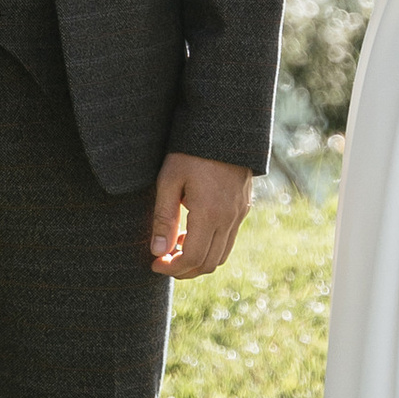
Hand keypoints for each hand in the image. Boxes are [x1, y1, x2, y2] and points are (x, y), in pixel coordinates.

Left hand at [149, 152, 252, 280]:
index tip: (154, 264)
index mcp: (210, 214)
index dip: (172, 268)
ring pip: (221, 255)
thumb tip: (158, 251)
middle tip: (162, 262)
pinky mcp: (243, 208)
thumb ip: (164, 218)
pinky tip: (191, 233)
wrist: (225, 127)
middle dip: (184, 270)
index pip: (192, 258)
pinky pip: (228, 240)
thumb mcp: (169, 180)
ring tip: (175, 249)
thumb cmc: (191, 151)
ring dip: (198, 261)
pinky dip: (210, 247)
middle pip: (208, 263)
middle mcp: (229, 219)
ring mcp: (239, 214)